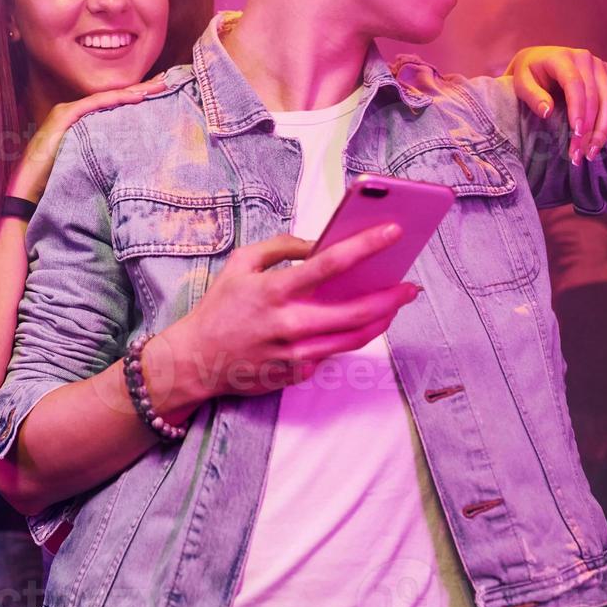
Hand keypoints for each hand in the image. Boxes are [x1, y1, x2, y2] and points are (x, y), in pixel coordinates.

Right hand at [8, 74, 167, 199]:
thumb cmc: (53, 184)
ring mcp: (66, 112)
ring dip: (135, 90)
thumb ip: (101, 153)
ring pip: (108, 97)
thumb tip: (129, 157)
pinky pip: (95, 105)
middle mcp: (71, 111)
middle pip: (113, 97)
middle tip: (168, 80)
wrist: (25, 194)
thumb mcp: (84, 164)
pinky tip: (137, 96)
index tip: (160, 92)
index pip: (112, 104)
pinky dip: (117, 99)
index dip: (136, 97)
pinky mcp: (62, 118)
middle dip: (142, 88)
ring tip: (160, 85)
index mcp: (77, 120)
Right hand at [151, 225, 420, 411]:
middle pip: (355, 311)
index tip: (393, 232)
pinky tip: (357, 324)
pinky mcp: (297, 374)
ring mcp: (295, 354)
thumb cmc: (219, 308)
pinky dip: (346, 337)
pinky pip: (331, 353)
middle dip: (391, 297)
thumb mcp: (240, 264)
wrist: (196, 361)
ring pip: (353, 338)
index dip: (366, 246)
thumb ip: (280, 247)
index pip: (330, 263)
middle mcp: (288, 324)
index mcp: (274, 291)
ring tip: (395, 304)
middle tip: (410, 285)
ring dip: (381, 320)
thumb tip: (318, 242)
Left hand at [503, 46, 606, 164]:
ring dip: (604, 128)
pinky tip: (600, 139)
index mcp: (562, 57)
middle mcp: (585, 58)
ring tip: (592, 152)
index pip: (574, 84)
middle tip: (582, 153)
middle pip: (596, 95)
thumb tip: (546, 112)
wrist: (540, 60)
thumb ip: (532, 96)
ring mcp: (600, 65)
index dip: (578, 109)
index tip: (576, 133)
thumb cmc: (529, 74)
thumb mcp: (521, 83)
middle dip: (590, 127)